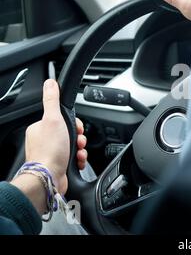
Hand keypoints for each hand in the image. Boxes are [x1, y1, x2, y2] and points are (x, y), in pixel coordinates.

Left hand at [24, 79, 87, 194]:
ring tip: (78, 153)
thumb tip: (50, 83)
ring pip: (73, 146)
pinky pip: (73, 159)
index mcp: (40, 129)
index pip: (62, 120)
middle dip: (79, 138)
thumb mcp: (53, 119)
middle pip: (70, 133)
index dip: (74, 123)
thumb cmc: (50, 150)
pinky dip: (78, 160)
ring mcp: (51, 154)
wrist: (49, 178)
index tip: (77, 127)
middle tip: (79, 142)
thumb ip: (52, 100)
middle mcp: (44, 141)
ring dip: (81, 150)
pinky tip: (77, 161)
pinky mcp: (58, 166)